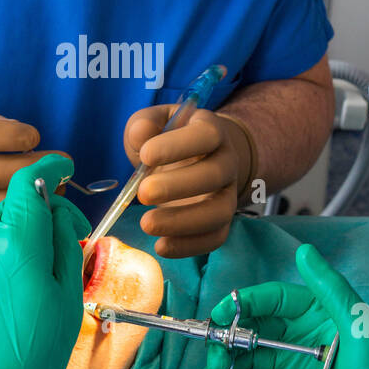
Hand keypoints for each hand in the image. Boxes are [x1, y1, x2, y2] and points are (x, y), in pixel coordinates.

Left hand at [0, 153, 89, 368]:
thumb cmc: (29, 352)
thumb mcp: (66, 297)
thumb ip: (65, 244)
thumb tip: (59, 216)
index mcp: (14, 238)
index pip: (30, 179)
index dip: (51, 167)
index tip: (67, 168)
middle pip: (18, 206)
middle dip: (46, 215)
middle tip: (72, 243)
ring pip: (1, 229)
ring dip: (25, 238)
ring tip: (47, 278)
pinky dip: (6, 256)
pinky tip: (20, 292)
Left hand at [123, 105, 252, 257]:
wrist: (195, 158)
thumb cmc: (169, 139)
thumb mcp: (154, 122)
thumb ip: (143, 124)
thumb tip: (140, 135)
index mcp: (211, 130)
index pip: (206, 134)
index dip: (178, 145)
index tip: (145, 155)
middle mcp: (226, 161)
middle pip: (215, 174)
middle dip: (178, 186)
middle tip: (143, 193)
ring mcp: (227, 193)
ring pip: (219, 211)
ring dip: (183, 222)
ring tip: (147, 223)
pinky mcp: (222, 221)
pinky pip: (216, 237)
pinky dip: (190, 246)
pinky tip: (161, 245)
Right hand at [196, 243, 368, 368]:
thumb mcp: (360, 325)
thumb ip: (331, 288)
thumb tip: (304, 252)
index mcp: (315, 313)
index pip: (271, 300)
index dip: (242, 303)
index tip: (220, 313)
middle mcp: (298, 337)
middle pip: (250, 329)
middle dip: (226, 339)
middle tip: (215, 355)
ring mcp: (289, 366)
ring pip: (244, 359)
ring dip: (222, 366)